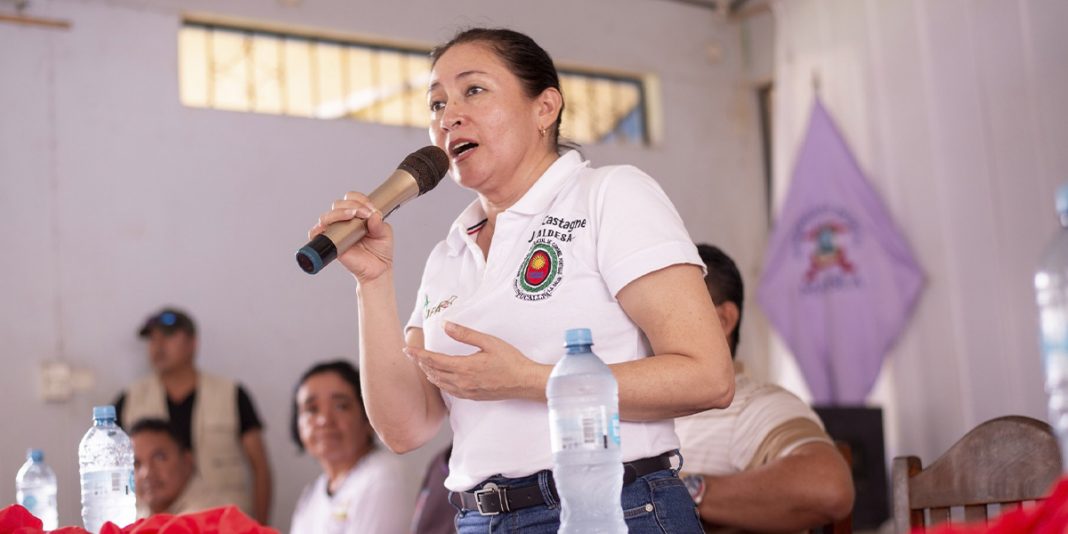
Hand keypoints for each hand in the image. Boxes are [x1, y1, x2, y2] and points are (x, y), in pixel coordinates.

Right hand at [307, 192, 392, 281]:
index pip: (351, 198)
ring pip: (327, 216)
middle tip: (364, 213)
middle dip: (351, 205)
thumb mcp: (384, 234)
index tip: (371, 209)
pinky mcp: (330, 243)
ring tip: (352, 216)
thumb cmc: (380, 250)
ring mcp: (336, 231)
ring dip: (339, 213)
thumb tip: (374, 214)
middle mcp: (344, 220)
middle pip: (338, 204)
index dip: (360, 199)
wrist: (377, 269)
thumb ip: (379, 224)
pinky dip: (318, 229)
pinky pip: (316, 234)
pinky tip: (327, 228)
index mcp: (357, 214)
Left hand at [403, 321, 550, 400]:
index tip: (407, 349)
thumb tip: (446, 325)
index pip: (434, 360)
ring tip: (422, 364)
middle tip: (411, 354)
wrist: (524, 382)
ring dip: (429, 373)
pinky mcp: (472, 396)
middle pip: (433, 372)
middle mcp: (462, 381)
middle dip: (420, 363)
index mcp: (464, 367)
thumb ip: (465, 334)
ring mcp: (466, 391)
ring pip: (440, 383)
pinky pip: (449, 391)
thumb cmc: (510, 360)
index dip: (418, 355)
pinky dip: (440, 383)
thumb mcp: (488, 342)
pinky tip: (439, 378)